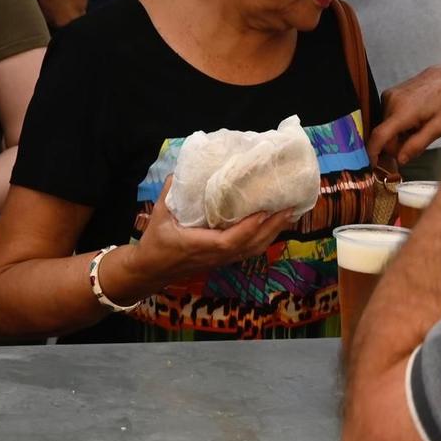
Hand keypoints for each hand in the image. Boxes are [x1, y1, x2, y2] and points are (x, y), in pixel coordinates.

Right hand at [131, 177, 294, 278]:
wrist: (149, 271)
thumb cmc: (154, 243)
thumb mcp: (159, 215)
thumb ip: (171, 192)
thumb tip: (183, 169)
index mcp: (201, 245)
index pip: (231, 240)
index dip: (250, 228)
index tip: (265, 212)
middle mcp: (216, 255)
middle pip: (251, 245)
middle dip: (272, 228)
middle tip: (291, 208)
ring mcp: (221, 260)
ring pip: (253, 250)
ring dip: (272, 233)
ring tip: (289, 215)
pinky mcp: (222, 260)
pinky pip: (248, 251)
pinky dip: (264, 239)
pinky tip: (272, 226)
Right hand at [371, 63, 440, 163]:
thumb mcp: (437, 129)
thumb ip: (417, 145)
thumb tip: (399, 160)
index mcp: (403, 111)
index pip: (380, 135)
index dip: (372, 153)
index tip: (371, 166)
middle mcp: (390, 101)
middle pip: (384, 135)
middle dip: (397, 144)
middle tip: (415, 141)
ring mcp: (387, 96)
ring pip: (386, 128)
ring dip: (398, 134)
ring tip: (416, 126)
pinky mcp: (386, 94)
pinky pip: (387, 118)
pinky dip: (397, 124)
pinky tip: (411, 118)